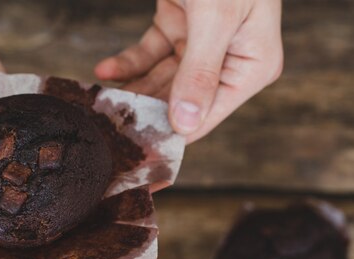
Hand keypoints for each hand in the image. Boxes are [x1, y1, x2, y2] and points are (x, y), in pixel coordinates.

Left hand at [94, 0, 282, 142]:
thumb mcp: (216, 19)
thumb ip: (200, 73)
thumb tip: (187, 124)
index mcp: (251, 66)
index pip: (209, 113)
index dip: (175, 129)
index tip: (140, 143)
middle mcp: (229, 60)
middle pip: (181, 99)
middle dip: (146, 108)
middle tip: (112, 122)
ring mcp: (203, 45)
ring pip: (161, 79)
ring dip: (132, 87)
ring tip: (102, 101)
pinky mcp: (180, 26)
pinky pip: (150, 53)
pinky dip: (127, 62)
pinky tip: (104, 71)